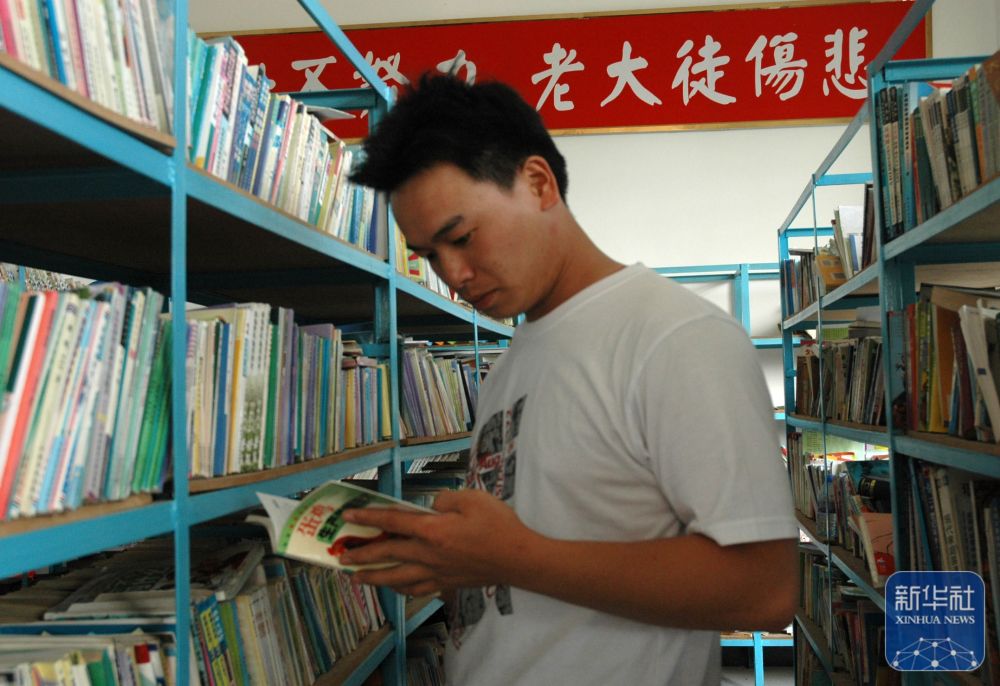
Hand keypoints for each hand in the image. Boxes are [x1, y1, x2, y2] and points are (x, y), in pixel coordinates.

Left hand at [339, 489, 539, 595]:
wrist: (518, 558)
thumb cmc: (498, 526)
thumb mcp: (472, 498)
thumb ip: (444, 499)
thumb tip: (430, 508)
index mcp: (432, 530)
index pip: (392, 522)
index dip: (368, 518)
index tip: (349, 517)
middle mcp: (428, 554)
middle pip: (386, 555)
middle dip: (360, 555)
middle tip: (341, 557)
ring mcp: (436, 572)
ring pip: (396, 578)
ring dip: (372, 578)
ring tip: (356, 577)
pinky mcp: (446, 583)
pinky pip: (415, 589)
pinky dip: (400, 589)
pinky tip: (394, 587)